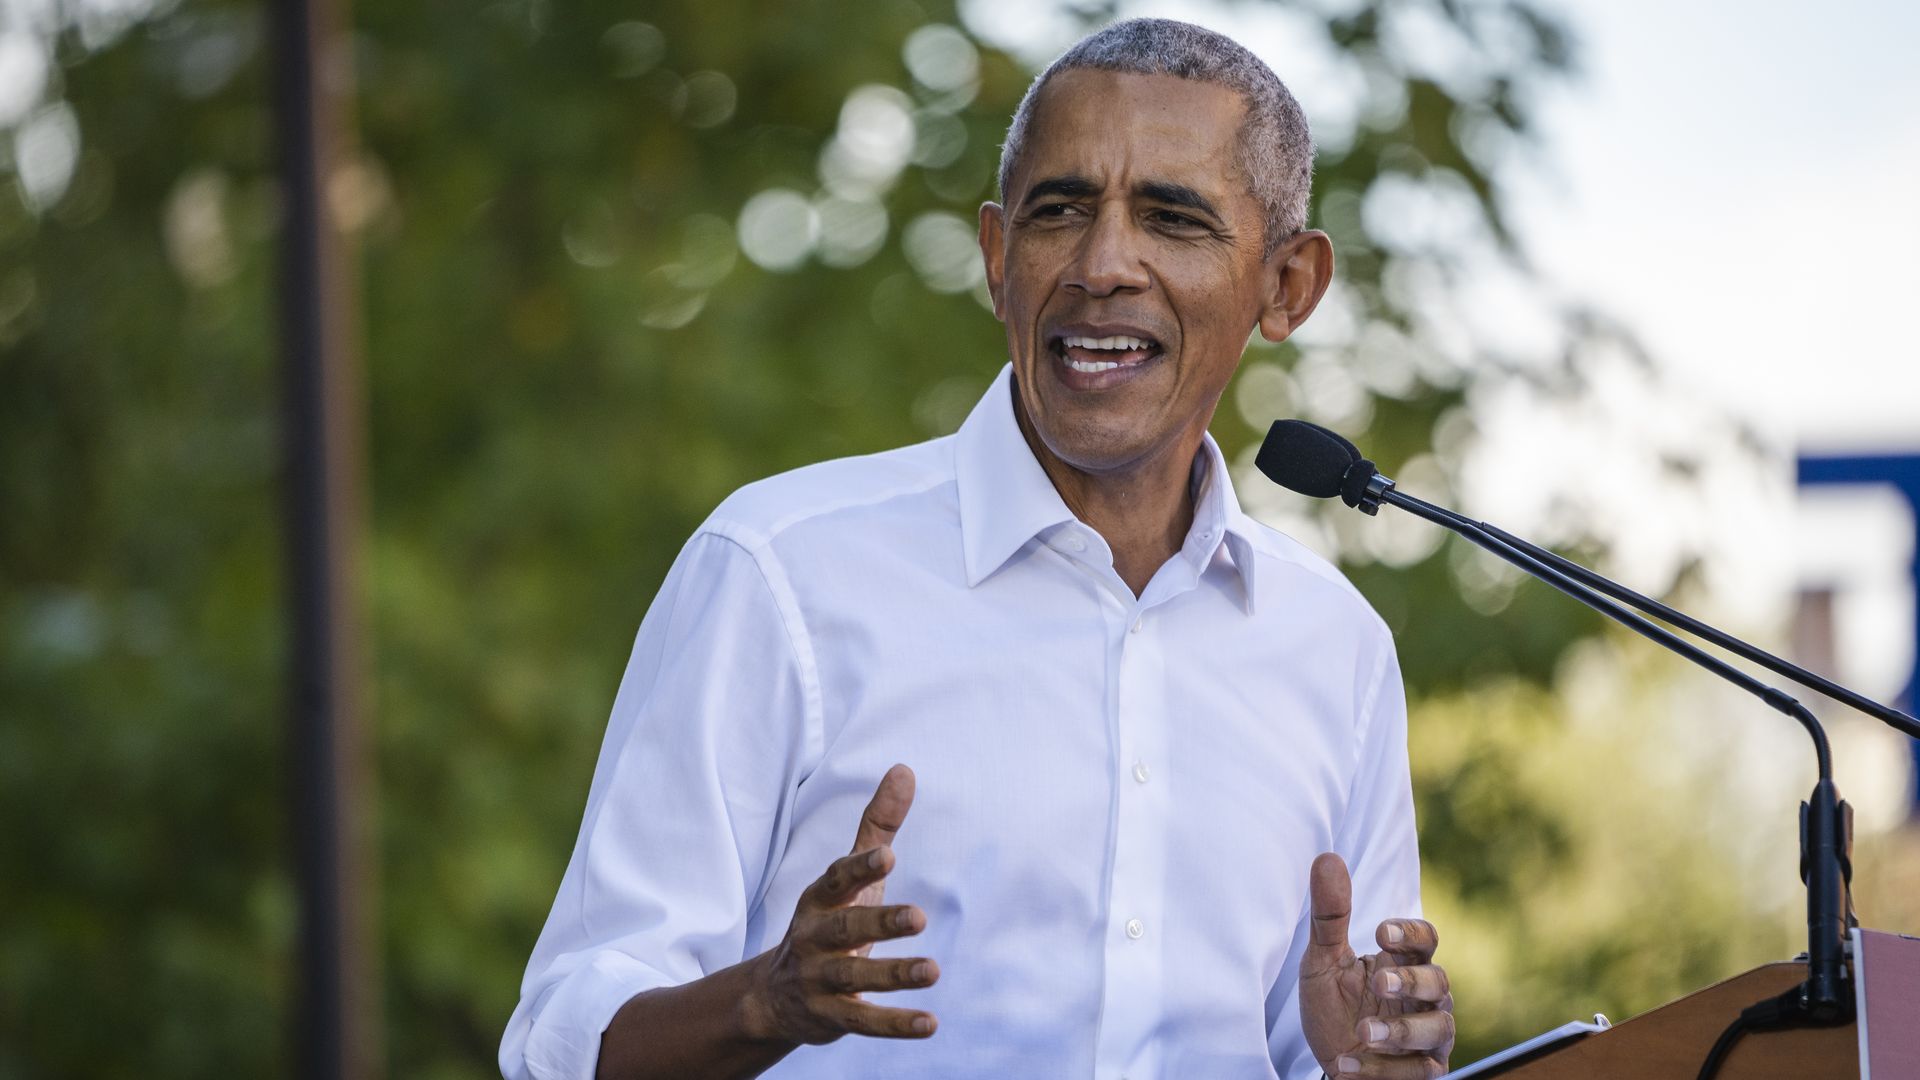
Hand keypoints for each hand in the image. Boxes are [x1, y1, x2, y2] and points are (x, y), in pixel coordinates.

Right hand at [743, 764, 939, 1044]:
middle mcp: (814, 939)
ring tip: (933, 970)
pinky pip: (863, 1022)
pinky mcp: (831, 1019)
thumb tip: (905, 769)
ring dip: (893, 975)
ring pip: (854, 980)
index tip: (888, 855)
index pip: (837, 880)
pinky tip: (929, 1023)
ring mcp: (819, 981)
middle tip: (919, 917)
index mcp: (819, 900)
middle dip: (879, 923)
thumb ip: (877, 827)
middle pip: (845, 930)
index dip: (860, 868)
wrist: (774, 996)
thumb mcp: (848, 878)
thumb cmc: (828, 923)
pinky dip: (895, 1025)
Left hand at [1299, 852, 1452, 1078]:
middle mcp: (1424, 998)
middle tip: (1379, 984)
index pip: (1426, 939)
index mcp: (1402, 963)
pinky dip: (1382, 1069)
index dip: (1410, 933)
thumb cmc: (1333, 1006)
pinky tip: (1346, 1064)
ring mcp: (1428, 1037)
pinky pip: (1418, 1072)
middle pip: (1440, 981)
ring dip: (1402, 1031)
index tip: (1379, 932)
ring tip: (1363, 1033)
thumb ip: (1329, 916)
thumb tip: (1327, 858)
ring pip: (1438, 1028)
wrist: (1330, 1059)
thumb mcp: (1322, 961)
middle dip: (1410, 982)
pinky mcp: (1422, 1072)